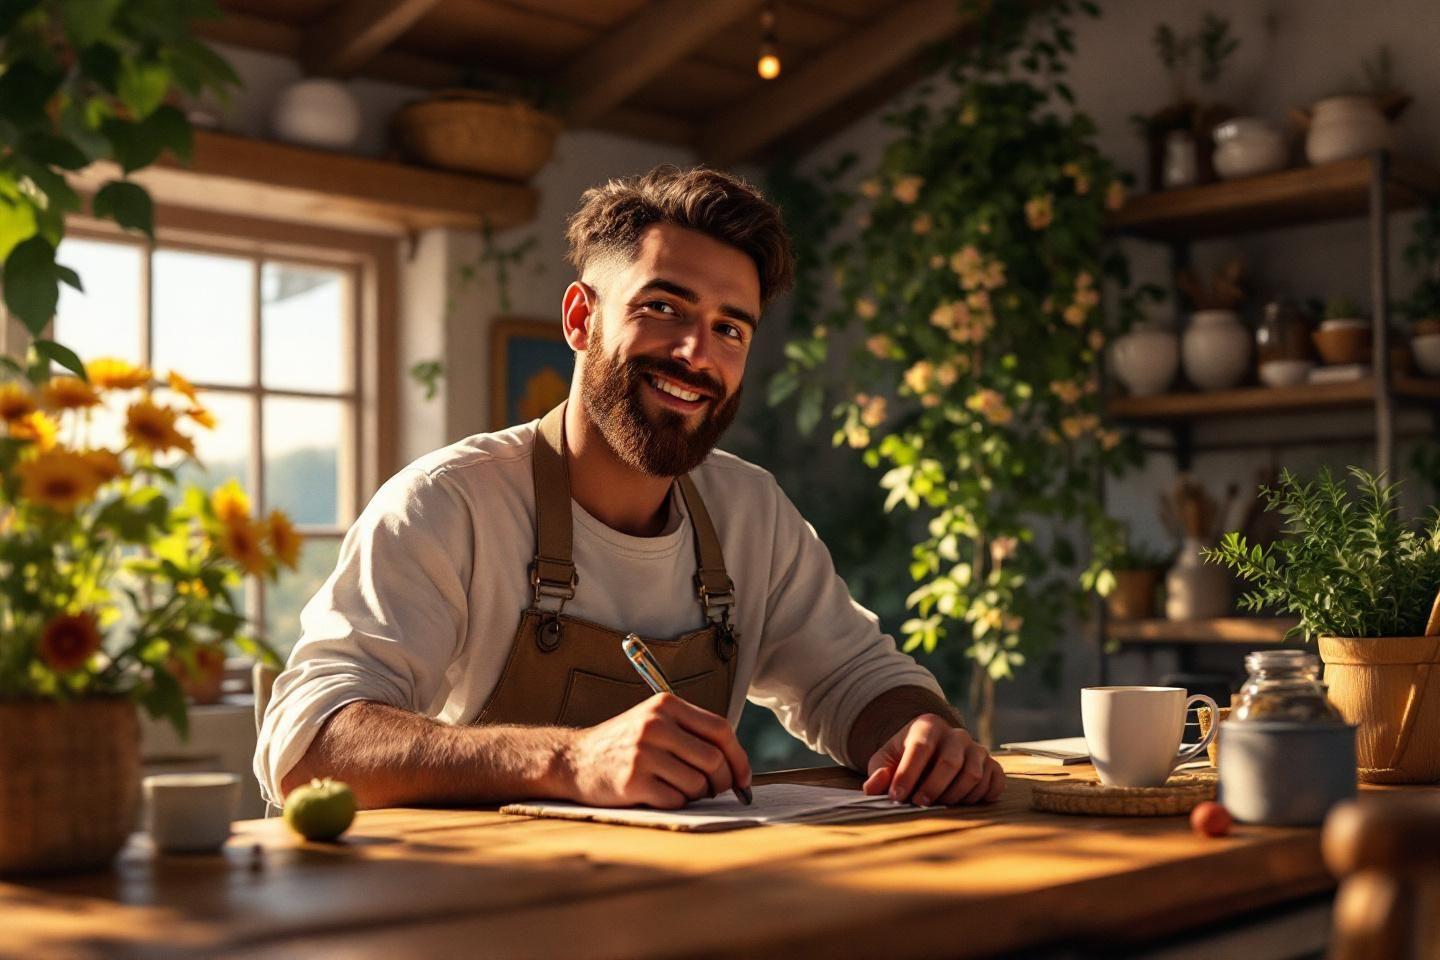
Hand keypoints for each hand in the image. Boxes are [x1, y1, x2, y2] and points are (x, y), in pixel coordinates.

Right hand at [560, 693, 751, 808]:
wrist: (574, 760)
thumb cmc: (624, 744)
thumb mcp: (655, 722)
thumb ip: (692, 733)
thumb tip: (737, 765)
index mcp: (666, 705)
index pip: (721, 729)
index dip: (739, 757)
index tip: (743, 778)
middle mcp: (655, 725)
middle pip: (714, 759)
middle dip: (723, 782)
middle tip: (717, 790)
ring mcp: (643, 753)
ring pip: (698, 784)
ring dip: (697, 794)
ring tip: (680, 788)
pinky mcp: (633, 782)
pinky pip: (676, 800)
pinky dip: (676, 803)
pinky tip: (660, 795)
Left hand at [861, 714, 1004, 805]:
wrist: (930, 753)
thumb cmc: (904, 758)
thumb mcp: (884, 760)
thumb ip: (878, 773)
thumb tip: (876, 787)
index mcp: (928, 726)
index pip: (920, 749)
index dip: (908, 775)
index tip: (896, 797)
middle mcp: (956, 734)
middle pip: (951, 763)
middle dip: (933, 788)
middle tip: (919, 804)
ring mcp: (977, 749)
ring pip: (973, 775)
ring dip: (954, 796)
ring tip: (938, 804)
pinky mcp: (992, 765)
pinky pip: (994, 782)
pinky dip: (981, 796)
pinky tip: (964, 801)